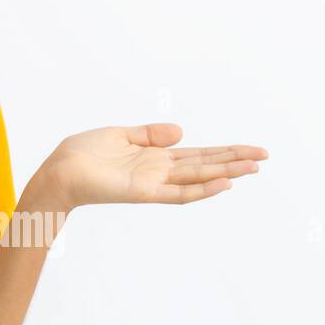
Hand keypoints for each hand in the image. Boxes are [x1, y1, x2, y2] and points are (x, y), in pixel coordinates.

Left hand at [40, 122, 267, 209]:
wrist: (58, 171)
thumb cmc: (82, 154)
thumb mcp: (120, 135)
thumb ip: (150, 134)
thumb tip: (182, 131)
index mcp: (155, 157)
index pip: (198, 155)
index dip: (224, 152)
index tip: (251, 149)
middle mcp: (159, 171)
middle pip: (205, 165)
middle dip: (234, 161)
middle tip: (265, 157)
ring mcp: (154, 183)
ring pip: (198, 178)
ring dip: (226, 173)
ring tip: (253, 168)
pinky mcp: (144, 193)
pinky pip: (178, 193)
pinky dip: (201, 189)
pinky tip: (223, 183)